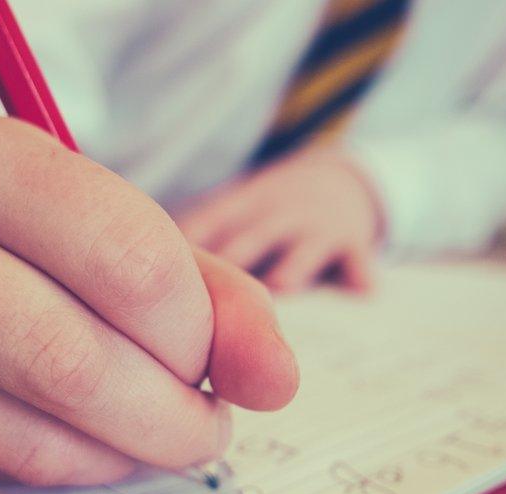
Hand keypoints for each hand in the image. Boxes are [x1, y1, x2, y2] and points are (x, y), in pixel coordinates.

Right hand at [0, 117, 297, 485]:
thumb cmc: (50, 235)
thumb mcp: (134, 230)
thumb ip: (221, 298)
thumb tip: (274, 380)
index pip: (128, 261)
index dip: (198, 329)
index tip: (215, 351)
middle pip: (69, 360)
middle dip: (170, 413)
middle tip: (206, 420)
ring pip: (35, 429)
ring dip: (128, 450)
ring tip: (158, 427)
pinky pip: (2, 466)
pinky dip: (77, 467)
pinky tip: (94, 438)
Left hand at [177, 147, 381, 293]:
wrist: (343, 183)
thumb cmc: (267, 217)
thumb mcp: (235, 214)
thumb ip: (197, 242)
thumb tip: (140, 288)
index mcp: (239, 209)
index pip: (208, 224)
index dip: (189, 244)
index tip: (164, 268)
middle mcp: (275, 215)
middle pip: (249, 238)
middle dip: (232, 259)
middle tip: (209, 297)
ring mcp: (314, 227)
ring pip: (301, 248)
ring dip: (292, 265)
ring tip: (282, 285)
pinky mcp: (352, 242)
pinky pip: (357, 258)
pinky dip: (360, 273)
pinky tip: (364, 291)